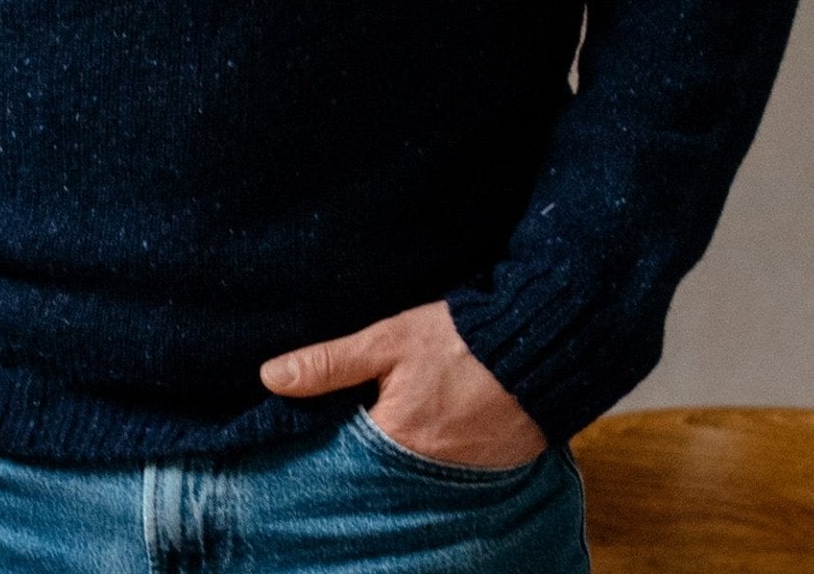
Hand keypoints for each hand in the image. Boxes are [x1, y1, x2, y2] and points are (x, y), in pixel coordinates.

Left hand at [259, 297, 549, 467]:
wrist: (543, 342)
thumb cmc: (461, 339)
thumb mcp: (388, 340)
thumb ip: (330, 363)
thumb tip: (270, 378)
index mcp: (395, 439)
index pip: (344, 455)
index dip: (328, 440)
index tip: (311, 427)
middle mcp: (427, 471)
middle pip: (379, 468)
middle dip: (365, 449)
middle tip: (358, 419)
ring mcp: (463, 474)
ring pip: (415, 472)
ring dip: (401, 454)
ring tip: (394, 422)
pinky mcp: (493, 468)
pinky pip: (451, 471)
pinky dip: (438, 454)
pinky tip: (433, 428)